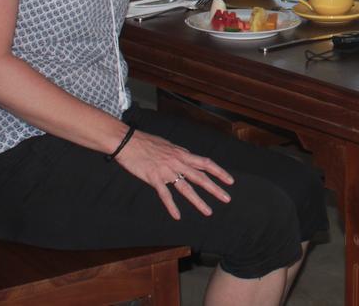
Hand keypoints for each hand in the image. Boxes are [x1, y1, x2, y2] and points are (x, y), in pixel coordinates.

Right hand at [115, 129, 234, 219]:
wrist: (128, 142)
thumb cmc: (147, 143)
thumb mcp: (168, 146)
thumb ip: (180, 154)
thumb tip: (189, 158)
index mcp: (182, 154)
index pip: (205, 163)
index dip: (219, 172)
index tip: (230, 181)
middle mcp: (178, 162)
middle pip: (200, 177)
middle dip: (215, 188)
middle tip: (227, 198)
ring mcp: (166, 171)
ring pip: (186, 188)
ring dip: (198, 201)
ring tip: (208, 211)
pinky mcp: (154, 178)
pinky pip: (165, 195)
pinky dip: (171, 206)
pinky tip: (177, 216)